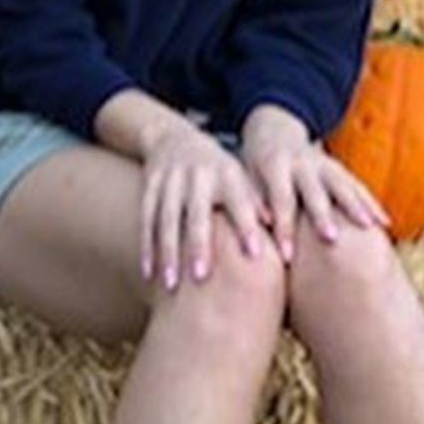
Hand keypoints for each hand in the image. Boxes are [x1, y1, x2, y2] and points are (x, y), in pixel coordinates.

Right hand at [140, 120, 271, 290]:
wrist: (173, 138)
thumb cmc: (217, 171)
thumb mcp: (239, 178)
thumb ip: (256, 203)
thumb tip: (277, 230)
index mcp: (227, 174)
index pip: (239, 202)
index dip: (247, 226)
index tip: (256, 255)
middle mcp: (199, 174)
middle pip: (197, 213)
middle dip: (198, 245)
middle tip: (201, 277)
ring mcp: (171, 179)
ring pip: (166, 219)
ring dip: (167, 252)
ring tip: (170, 285)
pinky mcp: (149, 186)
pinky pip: (146, 218)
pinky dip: (146, 246)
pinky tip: (148, 273)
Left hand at [240, 103, 389, 263]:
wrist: (275, 132)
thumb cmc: (256, 165)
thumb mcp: (248, 178)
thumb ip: (255, 201)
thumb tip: (262, 226)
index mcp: (276, 165)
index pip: (281, 198)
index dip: (283, 227)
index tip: (286, 257)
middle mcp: (303, 163)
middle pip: (315, 190)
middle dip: (323, 214)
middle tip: (331, 238)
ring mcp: (324, 164)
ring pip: (342, 184)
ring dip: (356, 205)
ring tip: (369, 228)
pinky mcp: (339, 168)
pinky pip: (357, 185)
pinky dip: (371, 203)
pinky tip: (384, 223)